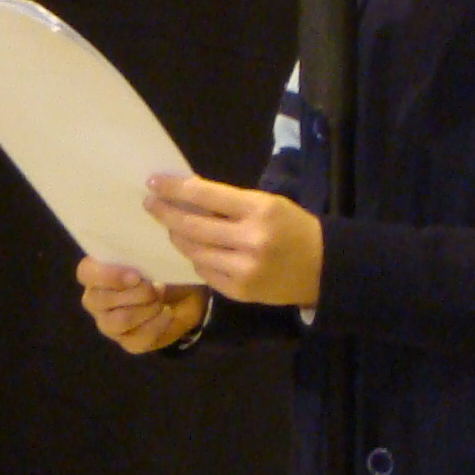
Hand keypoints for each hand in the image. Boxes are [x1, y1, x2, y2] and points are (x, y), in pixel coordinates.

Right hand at [77, 257, 206, 353]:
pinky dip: (158, 324)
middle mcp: (96, 300)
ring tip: (161, 300)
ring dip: (147, 309)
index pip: (86, 273)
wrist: (185, 298)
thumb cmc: (162, 270)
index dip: (107, 275)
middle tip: (156, 287)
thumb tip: (140, 250)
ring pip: (118, 321)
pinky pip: (138, 338)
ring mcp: (109, 324)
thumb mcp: (154, 255)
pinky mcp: (128, 343)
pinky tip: (167, 313)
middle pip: (100, 300)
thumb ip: (141, 252)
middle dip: (135, 293)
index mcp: (98, 273)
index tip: (135, 275)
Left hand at [144, 173, 323, 307]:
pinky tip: (195, 250)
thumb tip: (187, 192)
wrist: (323, 267)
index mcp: (259, 210)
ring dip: (178, 238)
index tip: (154, 182)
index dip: (175, 188)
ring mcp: (244, 270)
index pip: (205, 195)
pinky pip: (205, 273)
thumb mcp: (267, 204)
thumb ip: (229, 201)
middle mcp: (250, 240)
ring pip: (195, 251)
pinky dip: (197, 259)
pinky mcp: (240, 292)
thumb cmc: (292, 227)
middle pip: (193, 226)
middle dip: (166, 214)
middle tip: (150, 204)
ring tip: (171, 228)